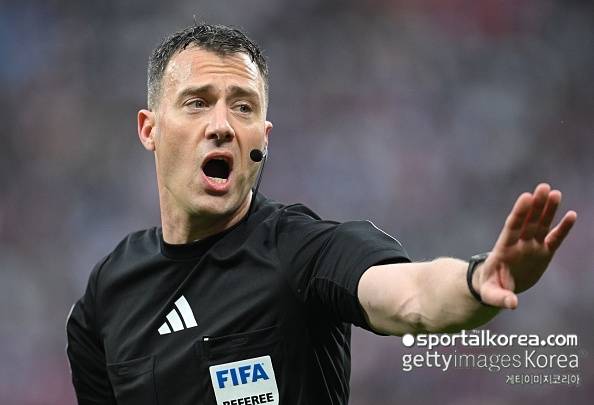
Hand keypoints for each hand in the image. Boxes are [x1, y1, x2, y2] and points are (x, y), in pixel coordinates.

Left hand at [476, 183, 576, 308]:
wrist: (497, 286)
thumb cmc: (490, 288)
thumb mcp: (492, 295)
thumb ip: (501, 298)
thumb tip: (512, 304)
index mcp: (504, 249)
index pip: (512, 227)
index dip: (519, 213)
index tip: (525, 197)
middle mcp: (519, 244)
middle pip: (528, 222)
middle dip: (535, 205)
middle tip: (543, 187)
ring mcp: (532, 246)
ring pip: (541, 225)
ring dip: (548, 210)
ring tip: (555, 192)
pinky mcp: (543, 253)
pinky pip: (554, 238)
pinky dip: (563, 228)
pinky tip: (571, 215)